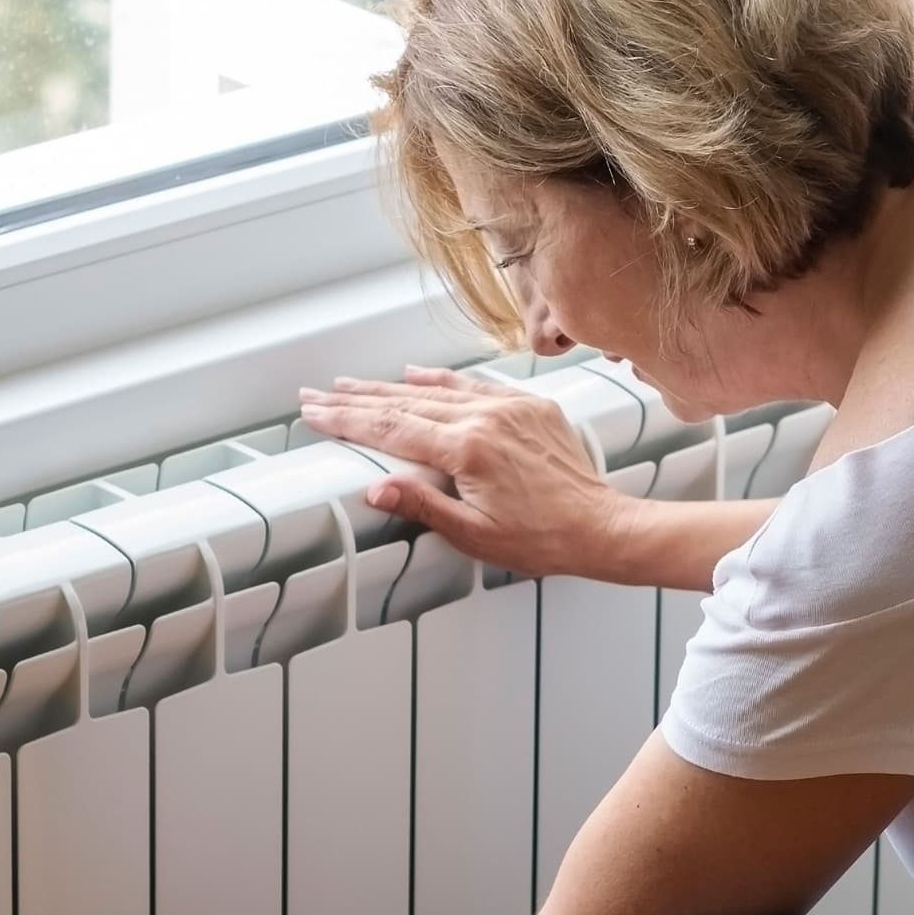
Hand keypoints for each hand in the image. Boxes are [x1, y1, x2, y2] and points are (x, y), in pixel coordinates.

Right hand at [298, 365, 629, 576]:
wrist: (599, 527)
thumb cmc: (541, 539)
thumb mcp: (474, 535)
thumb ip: (423, 507)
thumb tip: (376, 489)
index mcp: (467, 451)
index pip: (392, 430)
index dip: (348, 421)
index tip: (315, 412)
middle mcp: (486, 419)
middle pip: (405, 404)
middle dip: (357, 399)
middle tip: (318, 393)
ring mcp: (510, 408)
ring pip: (438, 390)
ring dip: (392, 386)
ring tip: (354, 383)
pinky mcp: (530, 407)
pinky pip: (476, 385)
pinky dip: (443, 380)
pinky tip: (418, 374)